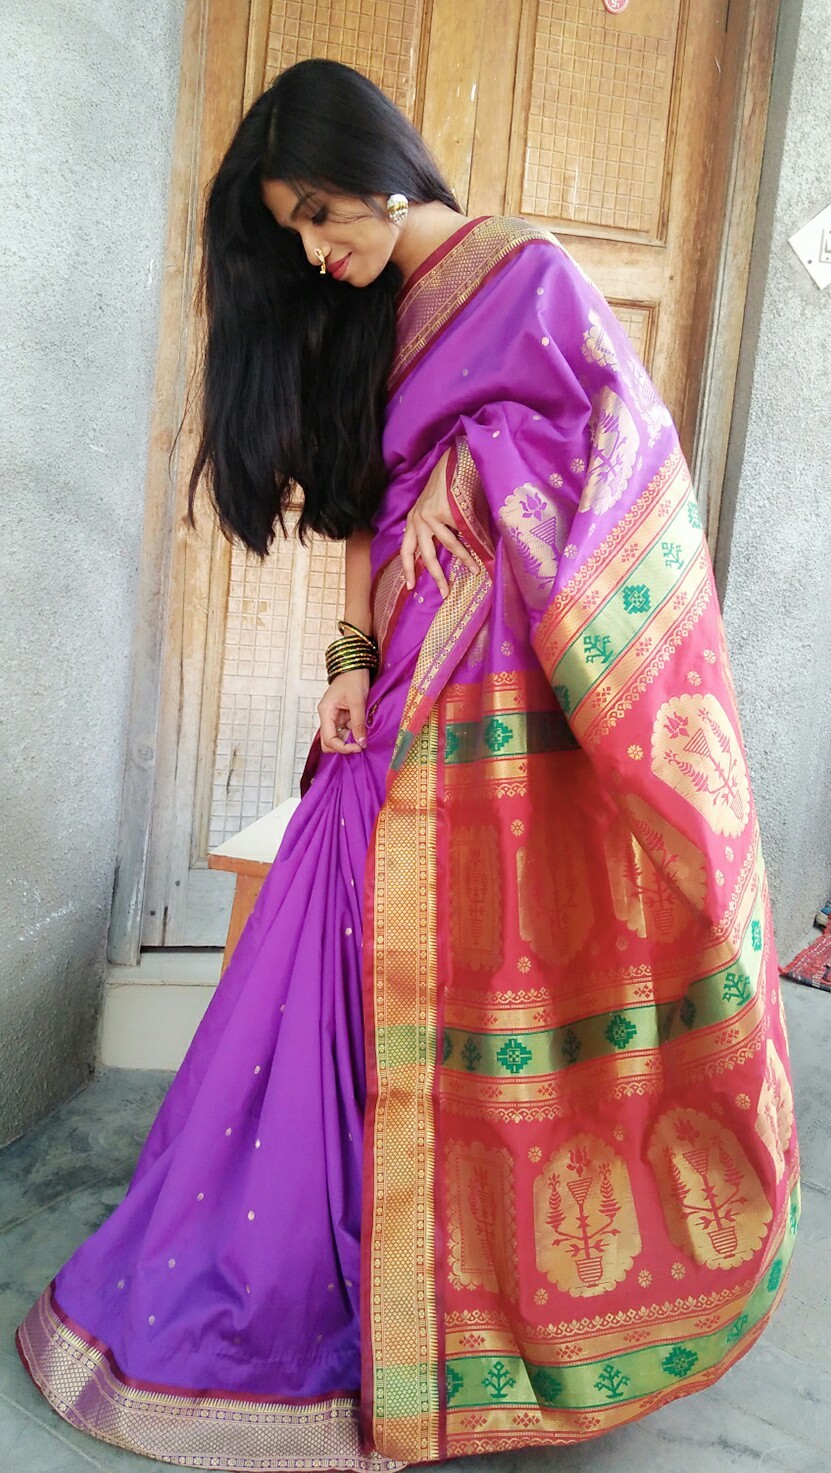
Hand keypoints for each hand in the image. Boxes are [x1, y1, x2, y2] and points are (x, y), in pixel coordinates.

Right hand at [318, 668, 368, 754]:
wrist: (356, 667)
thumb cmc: (353, 679)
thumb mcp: (358, 702)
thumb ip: (358, 724)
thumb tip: (361, 743)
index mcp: (326, 712)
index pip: (328, 739)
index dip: (342, 747)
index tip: (358, 747)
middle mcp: (327, 716)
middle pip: (329, 741)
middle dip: (343, 746)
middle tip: (360, 745)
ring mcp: (335, 717)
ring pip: (338, 737)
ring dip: (350, 740)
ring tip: (364, 736)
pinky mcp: (342, 716)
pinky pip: (346, 730)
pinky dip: (354, 733)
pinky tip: (363, 731)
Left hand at [400, 449, 477, 597]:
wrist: (453, 462)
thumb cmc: (446, 487)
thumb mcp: (434, 510)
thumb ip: (435, 530)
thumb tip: (445, 554)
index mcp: (413, 521)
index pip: (406, 550)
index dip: (408, 569)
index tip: (410, 586)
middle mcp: (418, 519)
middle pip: (425, 555)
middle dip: (436, 576)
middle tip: (445, 592)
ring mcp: (430, 515)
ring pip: (449, 545)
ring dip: (464, 559)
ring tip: (475, 569)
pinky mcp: (444, 510)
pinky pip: (462, 532)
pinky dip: (472, 542)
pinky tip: (481, 548)